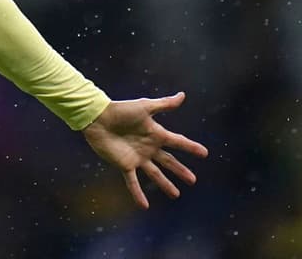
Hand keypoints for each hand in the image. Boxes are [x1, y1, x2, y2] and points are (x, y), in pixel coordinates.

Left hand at [81, 91, 208, 208]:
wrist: (97, 117)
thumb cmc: (120, 109)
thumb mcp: (145, 107)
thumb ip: (164, 104)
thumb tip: (182, 95)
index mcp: (155, 134)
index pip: (177, 142)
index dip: (191, 147)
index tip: (204, 153)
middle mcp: (148, 147)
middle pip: (168, 161)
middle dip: (180, 170)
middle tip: (193, 180)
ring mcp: (137, 157)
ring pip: (155, 174)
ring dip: (165, 184)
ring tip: (176, 194)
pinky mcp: (124, 164)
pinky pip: (133, 182)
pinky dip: (138, 194)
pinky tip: (144, 206)